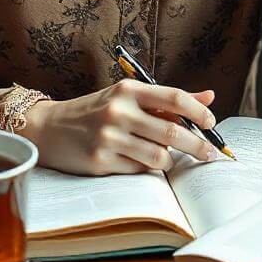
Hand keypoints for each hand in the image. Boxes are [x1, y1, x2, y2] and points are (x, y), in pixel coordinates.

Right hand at [20, 80, 220, 175]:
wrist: (50, 128)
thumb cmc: (96, 111)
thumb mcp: (128, 97)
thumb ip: (167, 100)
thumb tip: (210, 96)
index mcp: (128, 90)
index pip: (174, 98)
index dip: (199, 112)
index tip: (212, 124)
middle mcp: (119, 111)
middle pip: (173, 133)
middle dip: (198, 146)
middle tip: (212, 154)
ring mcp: (109, 138)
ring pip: (159, 157)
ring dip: (169, 161)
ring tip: (166, 158)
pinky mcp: (100, 161)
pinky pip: (139, 170)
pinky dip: (146, 168)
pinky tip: (137, 161)